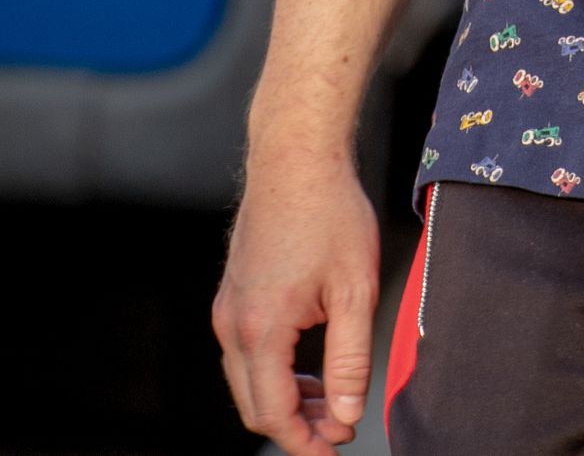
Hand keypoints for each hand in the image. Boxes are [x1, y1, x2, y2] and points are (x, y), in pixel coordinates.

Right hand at [213, 134, 382, 451]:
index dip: (304, 442)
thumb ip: (350, 360)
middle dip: (296, 426)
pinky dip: (277, 373)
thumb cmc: (329, 212)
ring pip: (249, 382)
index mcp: (261, 327)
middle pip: (255, 405)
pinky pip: (248, 354)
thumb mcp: (355, 290)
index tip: (333, 450)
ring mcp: (228, 309)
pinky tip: (312, 370)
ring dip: (288, 400)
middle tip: (339, 427)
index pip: (273, 413)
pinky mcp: (233, 297)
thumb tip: (344, 414)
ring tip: (332, 401)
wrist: (295, 158)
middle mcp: (233, 323)